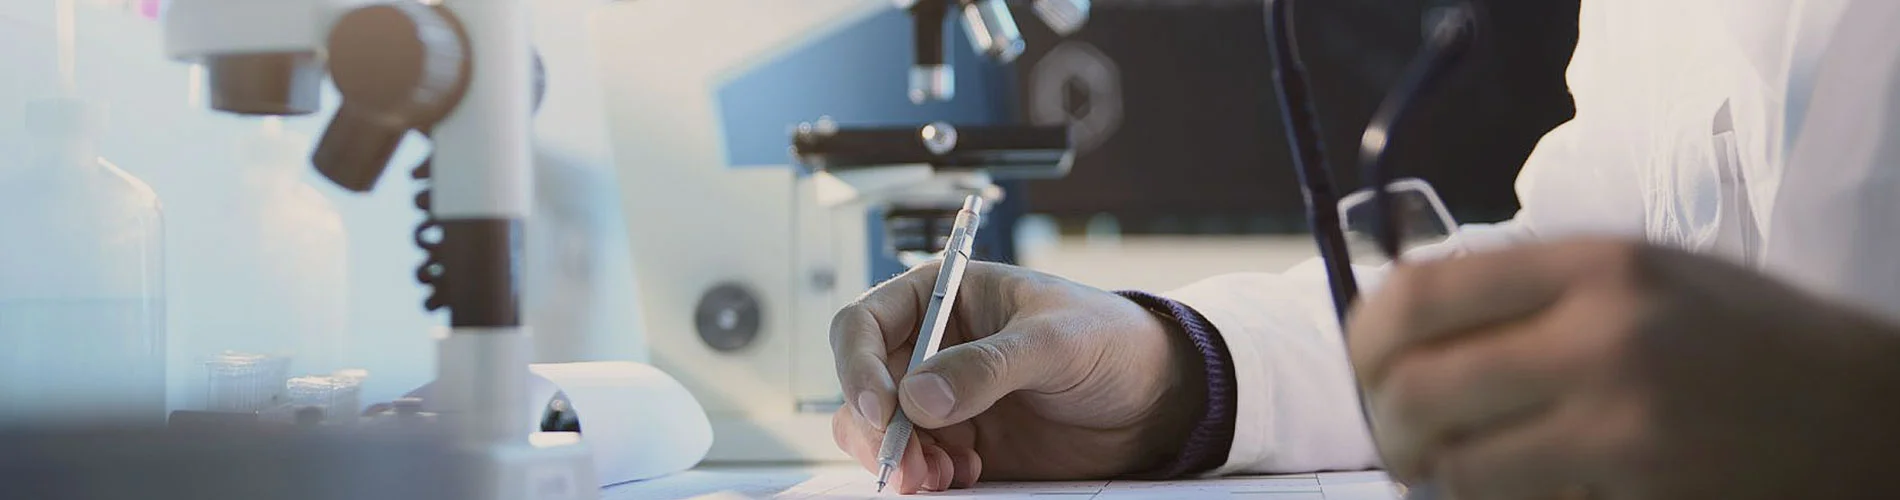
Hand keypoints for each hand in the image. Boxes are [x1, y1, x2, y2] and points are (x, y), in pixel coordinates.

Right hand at [830, 261, 1205, 493]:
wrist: (1156, 398)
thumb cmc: (1111, 340)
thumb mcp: (1054, 341)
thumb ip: (987, 365)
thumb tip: (919, 397)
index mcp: (943, 297)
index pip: (864, 324)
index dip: (858, 367)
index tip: (881, 409)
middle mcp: (931, 347)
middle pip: (864, 386)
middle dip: (876, 429)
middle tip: (908, 463)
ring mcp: (944, 398)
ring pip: (881, 432)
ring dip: (899, 459)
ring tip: (937, 477)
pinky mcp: (963, 443)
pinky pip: (919, 463)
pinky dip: (926, 477)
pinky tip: (963, 478)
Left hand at [1349, 239, 1899, 498]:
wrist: (1872, 419)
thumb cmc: (1751, 344)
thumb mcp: (1648, 277)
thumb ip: (1534, 294)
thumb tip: (1406, 326)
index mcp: (1595, 266)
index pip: (1416, 295)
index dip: (1364, 341)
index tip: (1367, 367)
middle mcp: (1600, 338)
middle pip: (1411, 389)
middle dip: (1387, 427)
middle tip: (1403, 444)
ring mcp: (1621, 428)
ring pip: (1454, 469)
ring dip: (1444, 478)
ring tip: (1468, 468)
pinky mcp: (1636, 496)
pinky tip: (1536, 489)